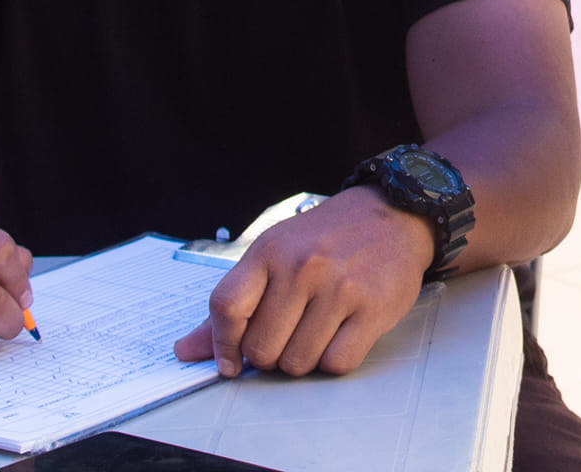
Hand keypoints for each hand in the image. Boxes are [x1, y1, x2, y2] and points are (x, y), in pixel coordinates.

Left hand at [174, 187, 434, 378]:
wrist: (394, 215)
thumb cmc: (328, 238)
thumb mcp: (275, 255)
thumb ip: (233, 304)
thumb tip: (186, 350)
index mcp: (270, 251)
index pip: (226, 307)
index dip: (221, 345)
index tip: (230, 362)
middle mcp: (304, 266)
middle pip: (261, 349)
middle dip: (271, 354)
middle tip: (288, 334)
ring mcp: (340, 287)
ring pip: (298, 363)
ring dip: (304, 359)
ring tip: (317, 330)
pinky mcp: (373, 308)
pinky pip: (336, 363)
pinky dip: (334, 360)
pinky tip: (341, 334)